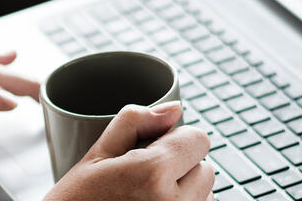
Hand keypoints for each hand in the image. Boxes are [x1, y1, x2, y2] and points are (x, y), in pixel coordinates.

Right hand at [44, 102, 213, 200]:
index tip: (154, 151)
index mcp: (153, 173)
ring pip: (205, 196)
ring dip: (185, 194)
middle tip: (145, 180)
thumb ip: (135, 123)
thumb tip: (174, 109)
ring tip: (145, 200)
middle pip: (206, 169)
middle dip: (181, 168)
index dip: (176, 140)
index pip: (199, 139)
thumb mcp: (96, 156)